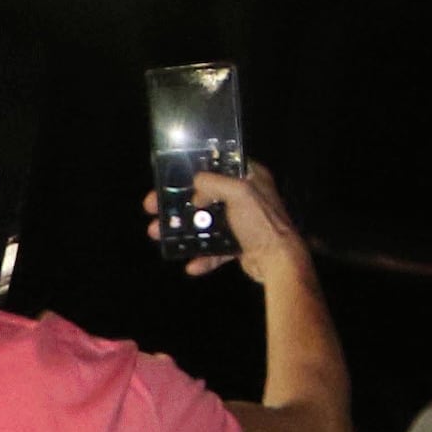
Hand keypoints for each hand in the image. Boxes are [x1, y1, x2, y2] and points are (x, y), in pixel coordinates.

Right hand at [159, 160, 311, 283]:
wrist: (279, 261)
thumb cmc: (261, 222)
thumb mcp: (239, 193)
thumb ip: (214, 183)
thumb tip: (196, 186)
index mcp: (251, 178)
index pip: (218, 166)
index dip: (193, 170)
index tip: (170, 177)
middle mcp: (247, 197)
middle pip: (204, 196)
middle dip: (178, 203)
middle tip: (152, 207)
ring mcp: (243, 222)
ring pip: (206, 223)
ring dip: (183, 229)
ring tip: (156, 233)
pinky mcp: (241, 244)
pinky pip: (216, 248)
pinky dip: (203, 256)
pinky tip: (191, 265)